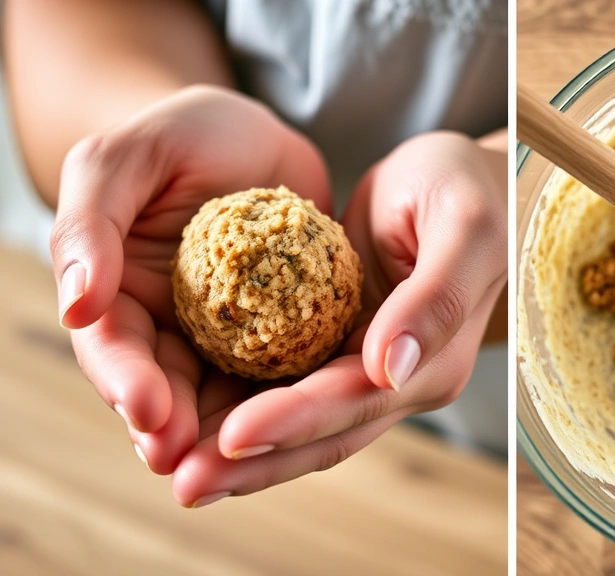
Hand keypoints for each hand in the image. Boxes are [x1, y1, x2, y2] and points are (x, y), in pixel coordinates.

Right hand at [52, 85, 331, 489]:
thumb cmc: (183, 135)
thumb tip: (76, 305)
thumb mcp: (127, 158)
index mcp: (117, 295)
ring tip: (243, 464)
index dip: (125, 381)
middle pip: (167, 389)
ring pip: (226, 395)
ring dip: (230, 434)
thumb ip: (91, 224)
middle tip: (191, 460)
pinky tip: (310, 420)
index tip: (148, 408)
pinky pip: (287, 371)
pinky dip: (292, 399)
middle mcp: (168, 326)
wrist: (257, 133)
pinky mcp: (284, 332)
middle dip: (175, 429)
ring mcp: (229, 336)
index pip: (113, 348)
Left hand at [169, 131, 506, 505]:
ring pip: (299, 425)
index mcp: (432, 362)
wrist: (462, 182)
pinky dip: (241, 407)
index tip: (232, 436)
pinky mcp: (337, 348)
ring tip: (174, 468)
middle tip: (186, 483)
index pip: (355, 401)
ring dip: (241, 453)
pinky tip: (192, 418)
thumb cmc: (467, 191)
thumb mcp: (463, 229)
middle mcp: (397, 381)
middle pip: (322, 434)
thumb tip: (391, 368)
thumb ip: (435, 299)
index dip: (294, 422)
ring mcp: (364, 370)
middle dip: (255, 463)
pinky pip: (285, 387)